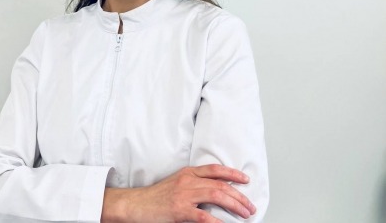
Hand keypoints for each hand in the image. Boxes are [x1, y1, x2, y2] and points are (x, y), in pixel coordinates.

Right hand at [101, 164, 255, 222]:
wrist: (137, 204)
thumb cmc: (158, 196)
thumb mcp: (177, 183)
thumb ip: (194, 183)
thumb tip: (216, 191)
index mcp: (188, 172)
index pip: (215, 169)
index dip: (232, 173)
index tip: (245, 180)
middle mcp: (188, 180)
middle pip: (220, 184)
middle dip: (239, 195)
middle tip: (250, 206)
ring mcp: (184, 195)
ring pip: (216, 196)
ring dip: (234, 205)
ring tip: (245, 214)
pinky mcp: (179, 210)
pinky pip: (203, 216)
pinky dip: (217, 221)